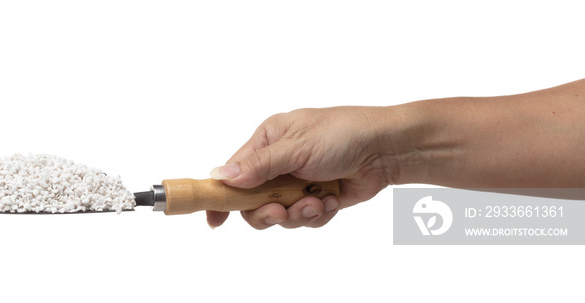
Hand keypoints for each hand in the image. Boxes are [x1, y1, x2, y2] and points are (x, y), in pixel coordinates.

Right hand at [207, 106, 396, 228]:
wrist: (385, 149)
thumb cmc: (342, 134)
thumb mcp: (296, 147)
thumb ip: (259, 166)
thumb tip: (221, 174)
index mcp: (267, 142)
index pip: (233, 172)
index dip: (221, 195)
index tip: (214, 218)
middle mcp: (278, 164)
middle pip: (252, 202)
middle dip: (268, 211)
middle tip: (282, 211)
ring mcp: (296, 183)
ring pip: (279, 215)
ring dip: (299, 212)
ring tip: (318, 200)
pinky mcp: (315, 199)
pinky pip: (304, 219)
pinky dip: (318, 213)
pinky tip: (332, 197)